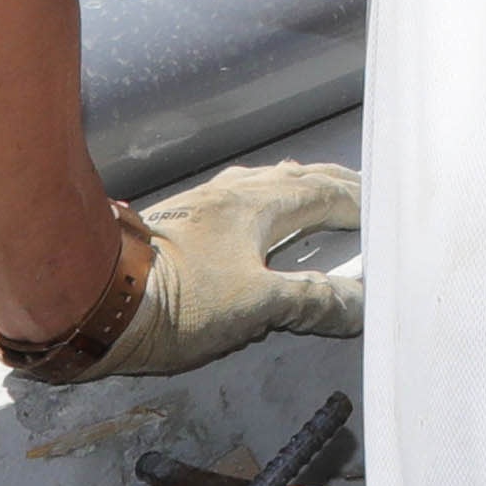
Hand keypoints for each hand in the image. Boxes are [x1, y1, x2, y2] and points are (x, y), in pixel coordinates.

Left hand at [90, 162, 363, 375]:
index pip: (326, 195)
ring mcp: (206, 202)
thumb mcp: (256, 306)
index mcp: (260, 205)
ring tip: (318, 191)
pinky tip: (257, 210)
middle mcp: (235, 193)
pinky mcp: (183, 219)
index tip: (388, 213)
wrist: (97, 300)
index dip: (360, 204)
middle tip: (365, 191)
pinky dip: (270, 195)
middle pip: (299, 179)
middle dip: (336, 184)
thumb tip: (361, 303)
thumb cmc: (180, 300)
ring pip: (267, 182)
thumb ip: (312, 301)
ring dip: (302, 185)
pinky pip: (243, 194)